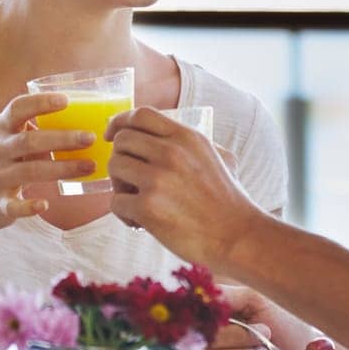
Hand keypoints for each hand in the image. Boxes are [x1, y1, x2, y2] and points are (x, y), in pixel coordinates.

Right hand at [0, 91, 98, 227]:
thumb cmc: (7, 160)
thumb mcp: (14, 138)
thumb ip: (41, 128)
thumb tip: (90, 119)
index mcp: (3, 128)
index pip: (18, 108)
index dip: (40, 103)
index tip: (66, 100)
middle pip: (30, 141)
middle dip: (62, 139)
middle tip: (90, 137)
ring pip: (29, 171)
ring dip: (62, 168)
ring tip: (90, 166)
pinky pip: (13, 205)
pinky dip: (28, 206)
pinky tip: (45, 204)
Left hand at [106, 106, 260, 268]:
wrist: (236, 235)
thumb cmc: (228, 200)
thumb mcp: (220, 157)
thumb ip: (193, 144)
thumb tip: (169, 136)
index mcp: (186, 137)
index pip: (141, 115)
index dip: (120, 122)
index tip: (112, 134)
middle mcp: (171, 152)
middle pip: (122, 140)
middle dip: (120, 158)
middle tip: (131, 179)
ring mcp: (158, 178)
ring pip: (114, 166)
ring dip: (119, 185)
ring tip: (136, 200)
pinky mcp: (147, 207)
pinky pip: (115, 201)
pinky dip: (123, 213)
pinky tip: (141, 222)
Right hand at [203, 287, 340, 349]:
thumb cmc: (287, 327)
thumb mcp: (257, 302)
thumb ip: (227, 296)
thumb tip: (200, 297)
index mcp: (217, 324)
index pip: (196, 320)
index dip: (210, 318)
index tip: (233, 316)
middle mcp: (212, 347)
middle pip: (203, 343)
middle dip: (239, 338)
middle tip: (264, 338)